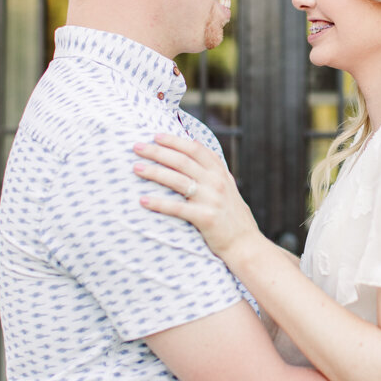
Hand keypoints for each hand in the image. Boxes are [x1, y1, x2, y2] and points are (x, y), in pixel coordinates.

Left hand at [133, 134, 258, 259]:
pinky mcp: (205, 218)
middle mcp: (216, 182)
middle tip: (137, 147)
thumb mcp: (227, 187)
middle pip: (182, 161)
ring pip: (177, 180)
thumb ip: (213, 171)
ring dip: (154, 172)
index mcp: (220, 172)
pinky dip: (159, 203)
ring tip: (136, 168)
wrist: (245, 244)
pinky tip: (143, 200)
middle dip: (157, 151)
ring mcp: (211, 199)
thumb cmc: (232, 216)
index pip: (195, 149)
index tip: (156, 136)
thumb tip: (194, 152)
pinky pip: (177, 208)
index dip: (175, 140)